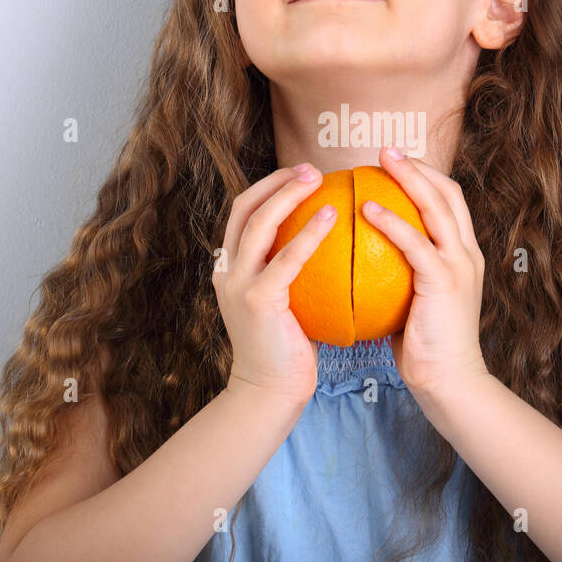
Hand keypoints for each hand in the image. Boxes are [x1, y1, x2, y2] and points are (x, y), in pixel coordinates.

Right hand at [212, 162, 335, 407]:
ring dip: (288, 194)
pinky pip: (285, 258)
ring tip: (318, 179)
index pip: (244, 213)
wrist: (268, 392)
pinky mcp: (256, 300)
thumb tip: (333, 243)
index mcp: (231, 267)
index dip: (269, 186)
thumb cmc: (288, 349)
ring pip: (259, 223)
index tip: (302, 173)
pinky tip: (331, 217)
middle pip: (246, 208)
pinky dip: (308, 233)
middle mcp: (227, 270)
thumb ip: (294, 273)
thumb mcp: (288, 302)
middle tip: (312, 169)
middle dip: (277, 181)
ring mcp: (237, 284)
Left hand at [362, 145, 489, 399]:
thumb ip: (400, 276)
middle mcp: (467, 254)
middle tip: (384, 150)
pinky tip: (367, 209)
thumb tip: (362, 260)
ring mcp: (460, 266)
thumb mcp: (414, 303)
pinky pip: (415, 242)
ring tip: (378, 162)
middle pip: (447, 194)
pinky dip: (392, 221)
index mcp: (463, 256)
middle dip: (418, 166)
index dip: (426, 177)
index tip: (395, 164)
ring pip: (437, 207)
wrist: (449, 382)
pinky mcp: (445, 281)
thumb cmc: (424, 349)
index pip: (449, 203)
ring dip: (408, 178)